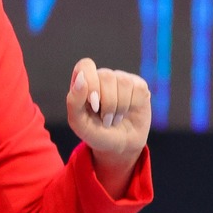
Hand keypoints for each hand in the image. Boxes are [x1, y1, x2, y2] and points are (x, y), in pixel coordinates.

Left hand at [67, 59, 151, 193]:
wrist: (119, 146)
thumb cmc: (96, 132)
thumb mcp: (79, 123)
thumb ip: (74, 101)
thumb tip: (81, 78)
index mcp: (83, 81)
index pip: (85, 65)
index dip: (91, 83)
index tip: (93, 104)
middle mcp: (102, 77)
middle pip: (106, 75)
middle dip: (107, 103)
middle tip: (105, 119)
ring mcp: (121, 80)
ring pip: (123, 82)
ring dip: (119, 107)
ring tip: (114, 118)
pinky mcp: (138, 86)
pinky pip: (138, 88)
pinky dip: (133, 106)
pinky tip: (127, 113)